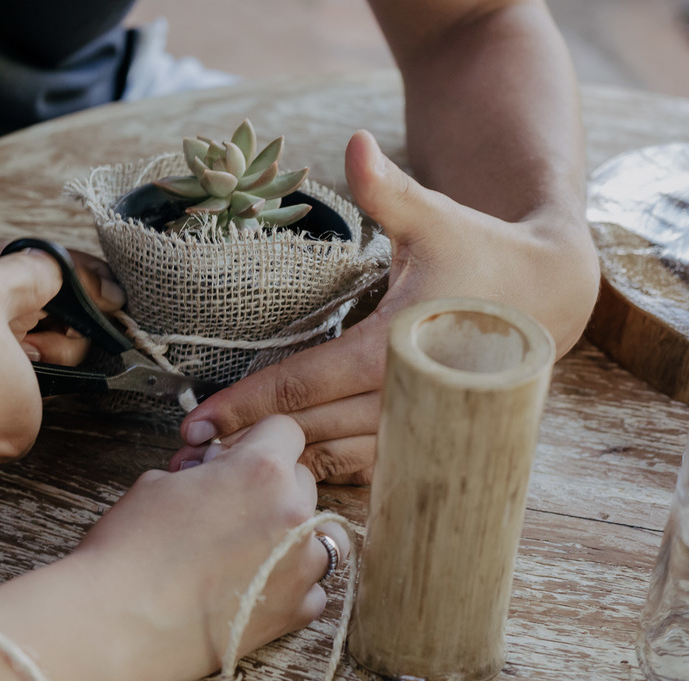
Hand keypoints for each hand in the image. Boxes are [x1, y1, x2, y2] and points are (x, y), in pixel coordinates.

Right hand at [75, 415, 349, 680]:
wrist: (116, 625)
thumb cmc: (127, 551)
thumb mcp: (158, 484)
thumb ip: (202, 472)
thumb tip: (212, 472)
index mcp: (260, 472)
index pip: (285, 431)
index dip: (256, 440)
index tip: (236, 456)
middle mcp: (293, 515)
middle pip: (302, 480)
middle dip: (270, 486)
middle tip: (227, 504)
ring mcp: (300, 568)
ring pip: (322, 534)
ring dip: (292, 531)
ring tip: (250, 545)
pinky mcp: (294, 613)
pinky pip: (313, 587)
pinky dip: (289, 582)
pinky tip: (252, 584)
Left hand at [171, 130, 598, 483]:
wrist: (548, 296)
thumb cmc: (478, 251)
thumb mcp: (435, 219)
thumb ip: (389, 191)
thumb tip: (355, 142)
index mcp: (398, 344)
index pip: (307, 382)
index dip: (248, 403)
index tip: (196, 419)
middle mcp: (408, 396)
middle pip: (313, 430)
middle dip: (248, 444)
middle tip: (186, 457)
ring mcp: (421, 426)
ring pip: (338, 459)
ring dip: (282, 470)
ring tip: (217, 475)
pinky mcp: (427, 439)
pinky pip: (369, 469)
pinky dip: (324, 475)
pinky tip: (280, 482)